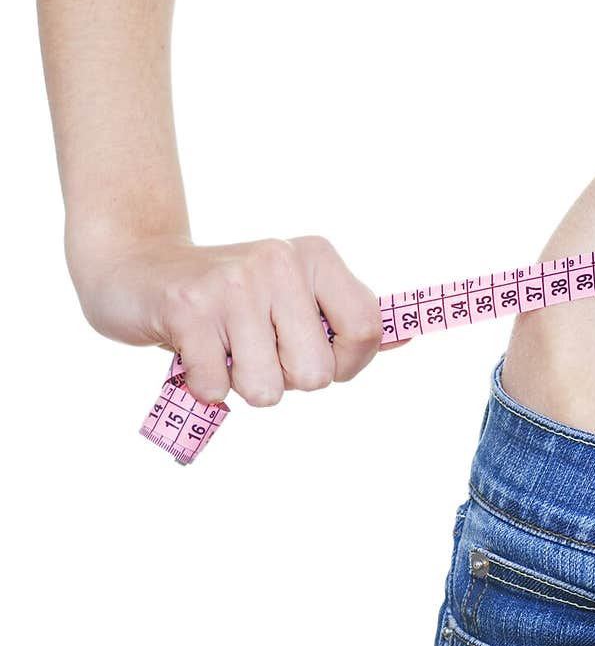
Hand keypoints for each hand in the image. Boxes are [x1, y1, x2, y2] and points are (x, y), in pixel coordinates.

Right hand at [68, 231, 404, 406]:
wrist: (134, 269)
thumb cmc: (226, 298)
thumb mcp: (292, 293)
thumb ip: (346, 317)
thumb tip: (408, 335)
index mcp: (315, 256)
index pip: (367, 329)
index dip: (347, 365)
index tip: (315, 359)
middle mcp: (279, 261)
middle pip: (317, 374)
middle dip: (286, 380)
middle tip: (255, 350)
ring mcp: (233, 284)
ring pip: (268, 389)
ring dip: (242, 386)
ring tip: (224, 349)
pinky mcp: (188, 309)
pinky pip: (218, 389)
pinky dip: (205, 386)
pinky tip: (194, 352)